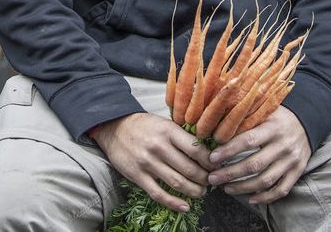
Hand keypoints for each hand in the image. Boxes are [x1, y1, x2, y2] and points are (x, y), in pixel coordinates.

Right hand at [91, 112, 211, 213]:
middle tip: (210, 182)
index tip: (215, 166)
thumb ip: (181, 136)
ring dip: (194, 191)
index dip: (209, 161)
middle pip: (189, 169)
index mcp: (168, 131)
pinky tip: (185, 207)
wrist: (115, 128)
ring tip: (201, 192)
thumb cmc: (144, 126)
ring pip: (177, 183)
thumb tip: (205, 151)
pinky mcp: (138, 176)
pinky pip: (159, 194)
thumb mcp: (164, 123)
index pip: (196, 149)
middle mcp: (159, 147)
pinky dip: (174, 203)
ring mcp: (148, 163)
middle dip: (204, 179)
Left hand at [207, 106, 310, 204]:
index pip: (248, 141)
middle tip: (212, 178)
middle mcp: (283, 145)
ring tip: (226, 188)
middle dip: (230, 174)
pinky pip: (281, 190)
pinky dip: (265, 198)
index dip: (229, 151)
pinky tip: (250, 199)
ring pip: (265, 180)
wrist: (307, 120)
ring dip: (243, 188)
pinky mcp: (297, 172)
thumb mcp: (264, 110)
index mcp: (272, 127)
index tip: (212, 158)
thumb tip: (218, 127)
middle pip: (254, 165)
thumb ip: (245, 118)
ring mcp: (291, 161)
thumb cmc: (278, 115)